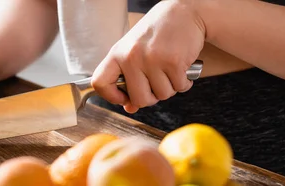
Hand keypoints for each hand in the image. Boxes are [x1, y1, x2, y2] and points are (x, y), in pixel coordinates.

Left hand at [91, 0, 205, 113]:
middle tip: (157, 84)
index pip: (99, 83)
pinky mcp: (173, 62)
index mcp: (117, 53)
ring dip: (170, 88)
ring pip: (162, 95)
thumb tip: (130, 107)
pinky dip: (184, 83)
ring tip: (170, 71)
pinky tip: (182, 69)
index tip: (124, 98)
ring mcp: (152, 59)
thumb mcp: (136, 51)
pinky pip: (179, 87)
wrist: (184, 12)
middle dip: (152, 97)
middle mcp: (131, 57)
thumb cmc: (158, 33)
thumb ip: (129, 78)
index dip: (111, 97)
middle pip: (139, 99)